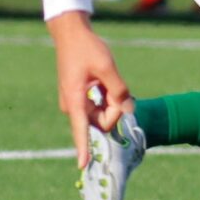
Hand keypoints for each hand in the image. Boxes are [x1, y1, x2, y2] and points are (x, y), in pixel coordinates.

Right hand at [47, 11, 130, 170]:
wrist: (71, 34)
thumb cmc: (87, 48)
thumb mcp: (107, 66)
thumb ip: (120, 91)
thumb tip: (129, 111)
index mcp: (75, 100)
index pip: (81, 129)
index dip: (83, 148)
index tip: (83, 165)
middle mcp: (73, 106)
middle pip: (102, 121)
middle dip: (114, 107)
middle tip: (113, 85)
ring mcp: (75, 104)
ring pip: (101, 114)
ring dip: (110, 100)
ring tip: (104, 79)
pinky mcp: (79, 100)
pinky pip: (97, 107)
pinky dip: (104, 96)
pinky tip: (100, 81)